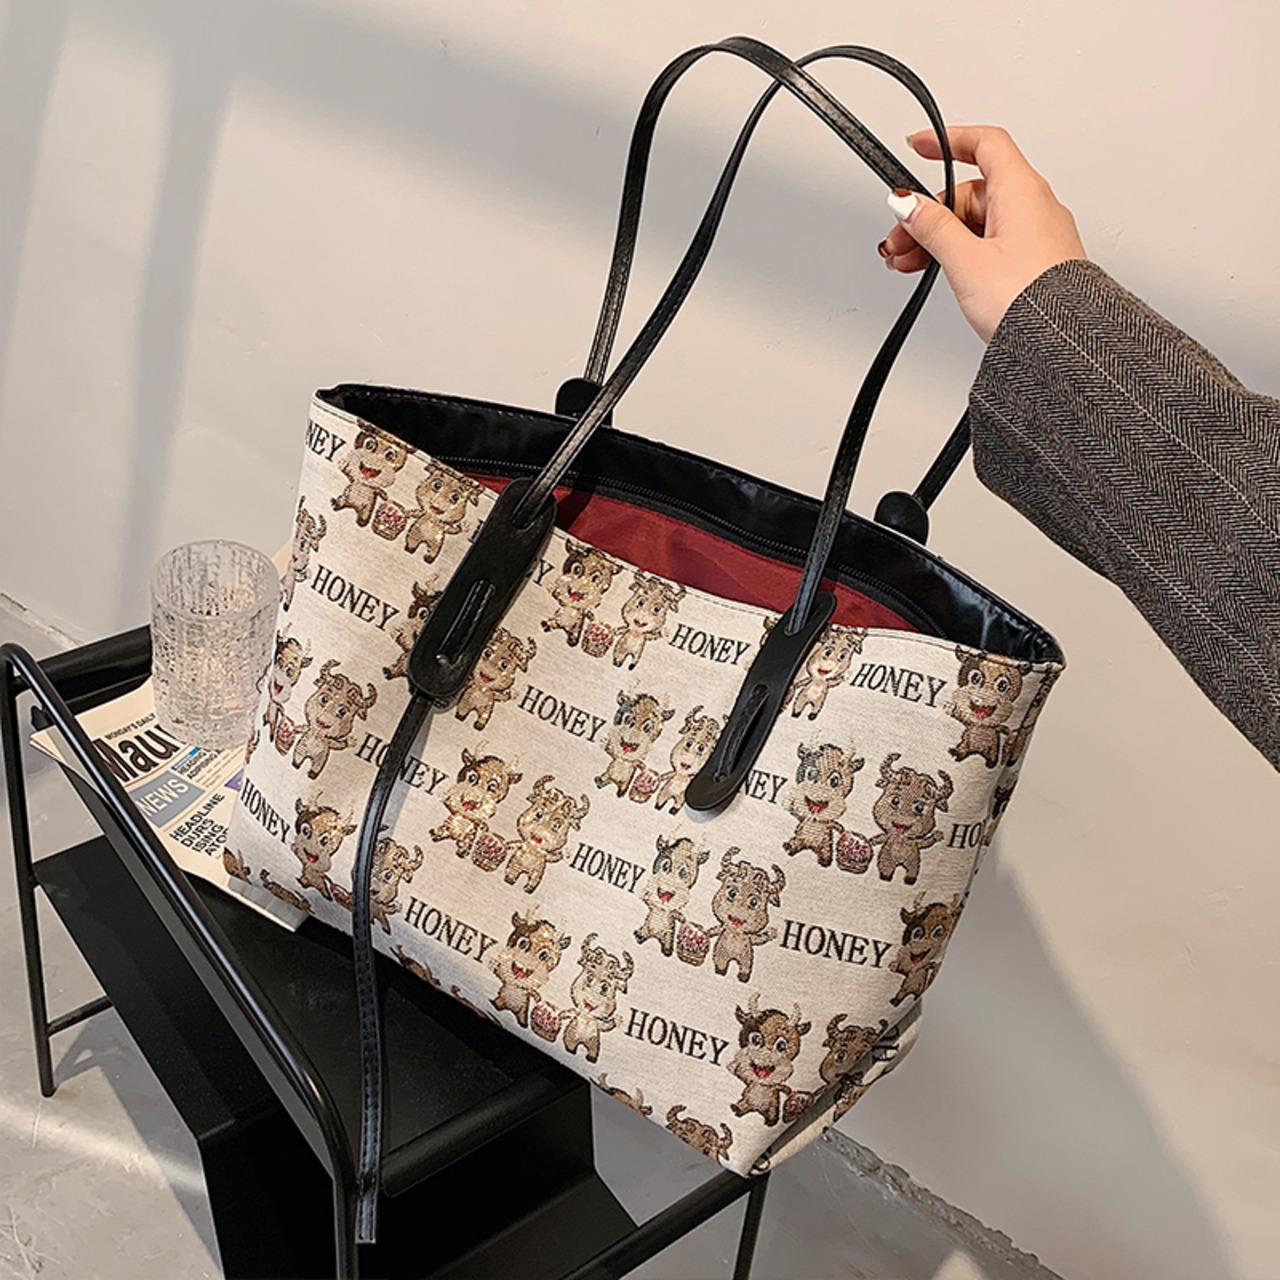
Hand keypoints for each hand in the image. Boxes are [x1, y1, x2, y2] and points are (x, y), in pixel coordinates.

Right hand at [879, 126, 1087, 342]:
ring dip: (940, 238)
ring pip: (977, 222)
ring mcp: (1035, 234)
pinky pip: (991, 243)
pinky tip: (942, 272)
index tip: (919, 146)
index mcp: (1020, 190)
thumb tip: (909, 204)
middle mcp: (1032, 206)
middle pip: (970, 193)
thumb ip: (932, 227)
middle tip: (899, 240)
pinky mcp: (1034, 261)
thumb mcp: (965, 259)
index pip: (984, 143)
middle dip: (929, 213)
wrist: (1061, 344)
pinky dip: (961, 251)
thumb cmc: (1028, 300)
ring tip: (910, 264)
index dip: (949, 140)